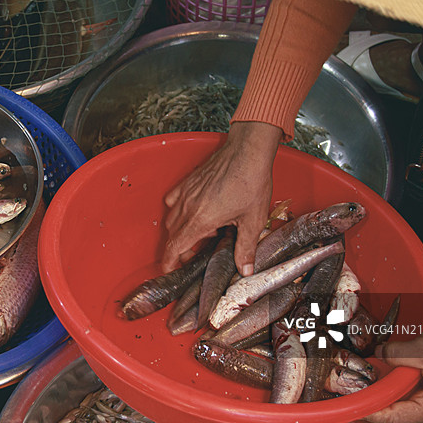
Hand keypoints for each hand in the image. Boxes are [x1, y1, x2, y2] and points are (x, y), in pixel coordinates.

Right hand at [160, 122, 281, 274]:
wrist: (248, 152)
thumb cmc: (251, 181)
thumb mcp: (252, 220)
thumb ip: (246, 248)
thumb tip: (245, 269)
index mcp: (201, 220)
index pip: (175, 247)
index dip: (169, 263)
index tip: (171, 271)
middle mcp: (188, 207)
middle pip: (173, 235)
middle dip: (180, 249)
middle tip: (196, 253)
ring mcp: (186, 192)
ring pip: (172, 218)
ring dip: (181, 230)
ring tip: (202, 232)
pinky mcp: (189, 181)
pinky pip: (173, 199)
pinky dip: (178, 209)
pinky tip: (193, 210)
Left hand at [325, 321, 422, 422]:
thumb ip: (400, 353)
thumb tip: (376, 355)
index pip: (395, 418)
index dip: (369, 415)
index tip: (347, 410)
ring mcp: (422, 404)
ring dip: (363, 422)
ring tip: (337, 418)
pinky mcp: (417, 395)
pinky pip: (392, 406)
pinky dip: (372, 407)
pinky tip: (356, 402)